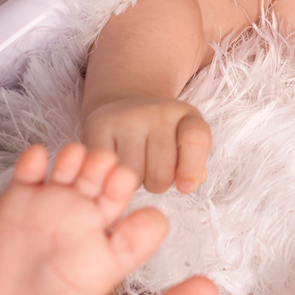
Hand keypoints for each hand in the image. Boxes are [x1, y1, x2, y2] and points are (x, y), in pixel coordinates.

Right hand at [82, 98, 210, 193]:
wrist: (124, 106)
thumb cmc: (161, 136)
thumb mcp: (185, 145)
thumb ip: (194, 167)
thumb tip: (188, 184)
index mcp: (185, 114)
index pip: (196, 140)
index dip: (192, 169)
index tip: (185, 187)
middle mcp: (157, 111)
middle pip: (162, 174)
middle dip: (158, 183)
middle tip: (151, 168)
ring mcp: (126, 117)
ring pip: (134, 177)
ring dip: (134, 182)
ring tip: (133, 165)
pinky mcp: (98, 126)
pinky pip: (109, 171)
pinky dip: (112, 176)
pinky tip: (114, 166)